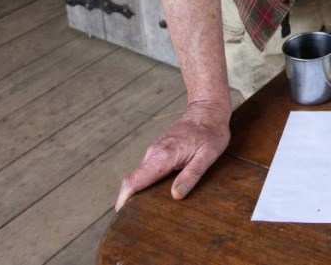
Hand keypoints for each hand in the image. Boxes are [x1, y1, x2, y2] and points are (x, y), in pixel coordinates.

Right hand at [114, 100, 230, 211]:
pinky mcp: (159, 150)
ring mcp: (155, 150)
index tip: (120, 214)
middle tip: (136, 220)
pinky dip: (148, 182)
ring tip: (148, 211)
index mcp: (163, 156)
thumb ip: (191, 175)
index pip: (134, 179)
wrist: (207, 110)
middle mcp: (154, 153)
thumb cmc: (210, 133)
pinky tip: (157, 194)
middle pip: (135, 180)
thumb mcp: (208, 156)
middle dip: (131, 200)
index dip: (124, 198)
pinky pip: (148, 169)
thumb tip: (175, 196)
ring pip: (141, 175)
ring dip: (140, 192)